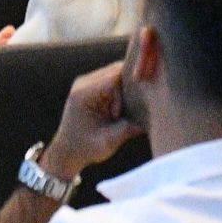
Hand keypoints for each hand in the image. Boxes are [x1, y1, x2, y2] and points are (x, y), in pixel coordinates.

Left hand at [44, 63, 138, 179]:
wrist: (66, 152)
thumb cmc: (87, 149)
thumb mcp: (110, 141)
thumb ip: (130, 127)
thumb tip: (155, 117)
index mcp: (84, 94)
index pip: (115, 77)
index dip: (131, 87)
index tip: (139, 104)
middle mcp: (83, 83)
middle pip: (117, 70)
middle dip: (130, 86)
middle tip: (138, 104)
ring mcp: (86, 81)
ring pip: (116, 72)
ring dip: (126, 88)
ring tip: (127, 109)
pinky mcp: (91, 84)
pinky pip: (112, 78)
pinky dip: (121, 89)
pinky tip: (123, 105)